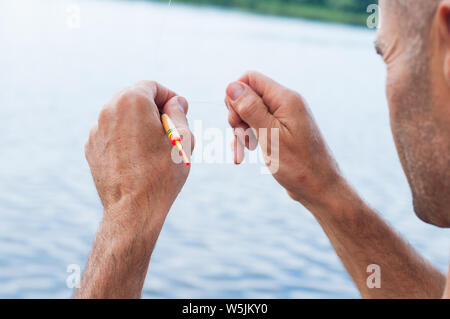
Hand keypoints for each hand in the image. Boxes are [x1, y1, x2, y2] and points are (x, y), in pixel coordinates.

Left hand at [85, 81, 193, 230]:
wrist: (133, 209)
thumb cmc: (161, 174)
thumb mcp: (182, 138)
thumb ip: (179, 112)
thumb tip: (175, 102)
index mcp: (131, 101)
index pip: (153, 86)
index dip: (171, 97)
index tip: (180, 112)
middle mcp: (108, 110)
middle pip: (135, 98)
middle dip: (155, 109)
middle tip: (171, 130)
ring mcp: (96, 130)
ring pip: (123, 116)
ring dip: (140, 123)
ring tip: (156, 147)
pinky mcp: (92, 148)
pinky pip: (112, 133)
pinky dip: (126, 138)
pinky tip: (139, 158)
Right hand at [225, 71, 341, 208]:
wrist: (320, 189)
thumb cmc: (298, 165)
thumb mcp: (269, 136)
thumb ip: (250, 109)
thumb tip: (231, 85)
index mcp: (285, 99)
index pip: (250, 78)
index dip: (235, 95)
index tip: (236, 120)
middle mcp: (286, 104)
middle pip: (248, 95)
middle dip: (237, 116)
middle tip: (242, 136)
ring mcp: (284, 118)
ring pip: (250, 113)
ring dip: (241, 131)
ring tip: (246, 150)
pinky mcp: (282, 132)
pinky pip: (258, 127)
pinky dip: (249, 139)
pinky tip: (244, 155)